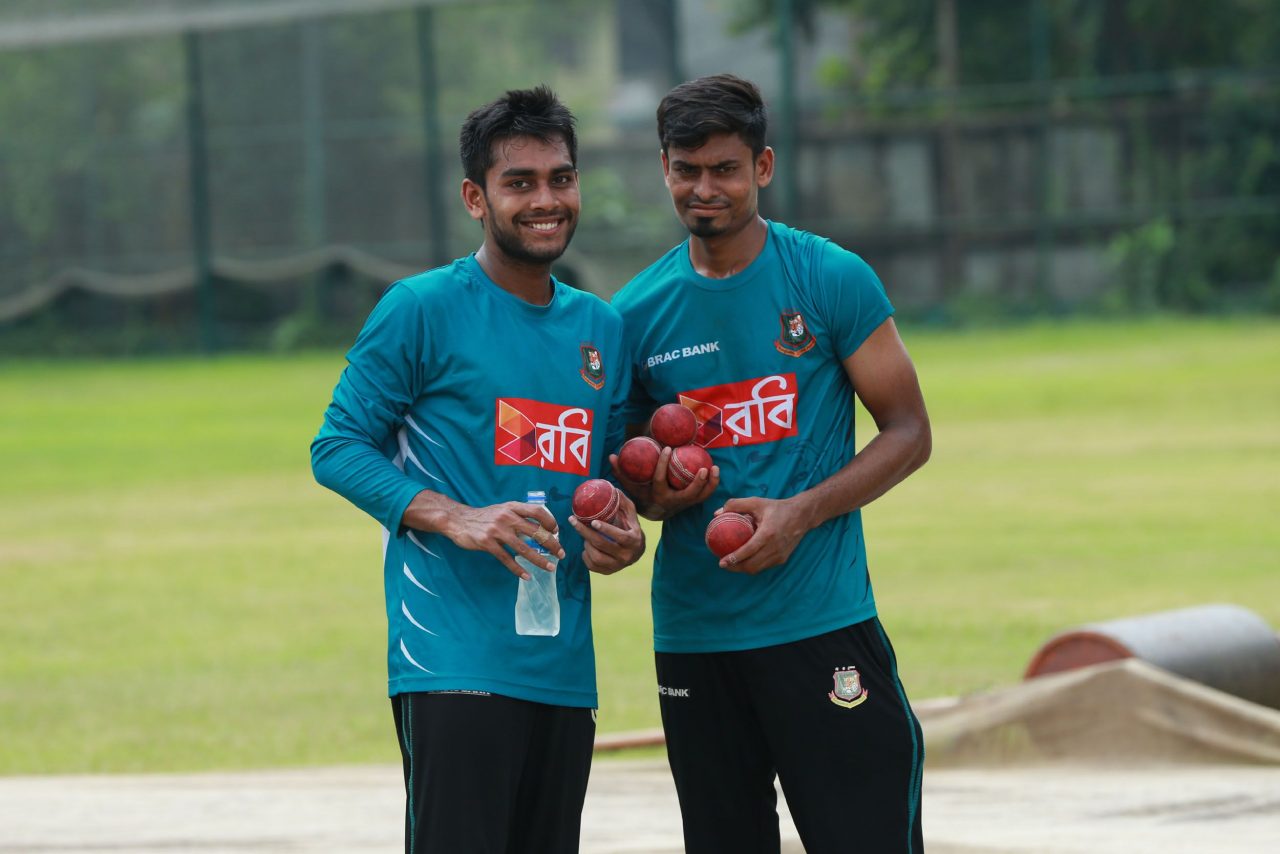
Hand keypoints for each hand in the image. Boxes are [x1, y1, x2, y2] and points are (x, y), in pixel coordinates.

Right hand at [441, 500, 564, 579]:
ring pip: (524, 548)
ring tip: (550, 567)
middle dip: (552, 544)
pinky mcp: (487, 543)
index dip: (550, 521)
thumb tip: (540, 527)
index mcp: (512, 507)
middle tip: (561, 554)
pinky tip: (527, 576)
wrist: (458, 520)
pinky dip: (518, 569)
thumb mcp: (502, 509)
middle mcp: (507, 517)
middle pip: (535, 532)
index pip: (538, 511)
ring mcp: (497, 530)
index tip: (556, 532)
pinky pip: (507, 559)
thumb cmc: (484, 516)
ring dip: (539, 560)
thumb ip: (518, 515)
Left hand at [569, 490, 644, 574]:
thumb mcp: (631, 515)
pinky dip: (586, 556)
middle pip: (602, 545)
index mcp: (634, 540)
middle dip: (585, 532)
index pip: (620, 537)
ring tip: (584, 536)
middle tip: (574, 521)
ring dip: (586, 544)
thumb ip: (624, 503)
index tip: (593, 522)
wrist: (637, 551)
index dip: (606, 529)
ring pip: (596, 557)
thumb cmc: (631, 528)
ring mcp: (618, 566)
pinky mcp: (609, 572)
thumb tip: (612, 489)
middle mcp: (627, 556)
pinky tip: (586, 548)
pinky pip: (592, 566)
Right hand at [610, 446, 718, 520]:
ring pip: (700, 496)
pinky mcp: (693, 503)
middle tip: (702, 468)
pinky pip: (705, 495)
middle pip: (687, 494)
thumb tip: (611, 456)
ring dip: (709, 484)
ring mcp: (685, 504)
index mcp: (657, 495)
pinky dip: (712, 484)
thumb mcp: (632, 487)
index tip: (668, 448)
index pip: (660, 479)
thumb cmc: (643, 495)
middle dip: (696, 483)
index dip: (663, 464)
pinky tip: (715, 471)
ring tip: (714, 467)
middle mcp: (673, 502)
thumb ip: (621, 472)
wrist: (656, 512)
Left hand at [712, 495, 810, 574]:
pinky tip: (745, 560)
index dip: (734, 558)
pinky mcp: (782, 559)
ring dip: (743, 568)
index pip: (748, 551)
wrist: (802, 515)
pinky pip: (764, 566)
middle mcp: (775, 547)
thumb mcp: (756, 502)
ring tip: (731, 563)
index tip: (721, 562)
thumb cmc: (777, 508)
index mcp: (768, 533)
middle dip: (735, 568)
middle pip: (751, 565)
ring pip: (757, 569)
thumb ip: (735, 505)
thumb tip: (717, 514)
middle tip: (723, 564)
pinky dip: (753, 566)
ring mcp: (780, 555)